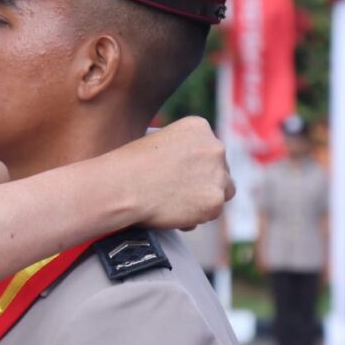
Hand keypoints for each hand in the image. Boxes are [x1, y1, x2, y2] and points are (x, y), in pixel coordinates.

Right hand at [119, 117, 233, 229]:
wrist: (121, 186)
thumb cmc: (128, 165)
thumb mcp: (156, 141)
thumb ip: (181, 151)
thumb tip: (191, 172)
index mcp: (199, 127)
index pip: (209, 150)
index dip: (195, 165)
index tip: (177, 174)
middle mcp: (215, 147)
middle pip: (221, 170)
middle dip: (204, 181)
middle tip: (178, 192)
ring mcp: (218, 176)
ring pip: (223, 191)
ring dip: (204, 198)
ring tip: (175, 204)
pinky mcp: (214, 202)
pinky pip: (211, 213)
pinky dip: (195, 216)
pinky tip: (173, 214)